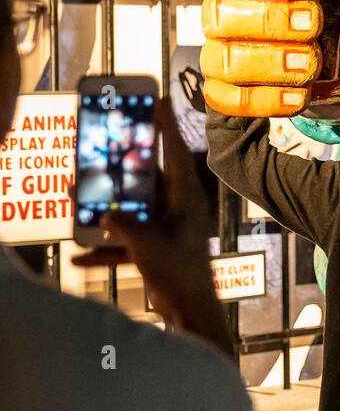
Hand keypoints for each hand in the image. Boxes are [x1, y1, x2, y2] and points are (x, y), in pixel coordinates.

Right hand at [71, 99, 230, 355]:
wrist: (191, 311)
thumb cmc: (179, 271)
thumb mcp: (146, 242)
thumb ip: (123, 224)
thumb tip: (105, 215)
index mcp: (184, 197)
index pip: (174, 151)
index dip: (165, 124)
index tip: (158, 99)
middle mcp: (176, 208)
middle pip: (146, 179)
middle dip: (121, 169)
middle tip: (103, 147)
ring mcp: (166, 228)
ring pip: (131, 210)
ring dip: (106, 209)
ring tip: (78, 200)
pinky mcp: (155, 250)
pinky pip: (125, 243)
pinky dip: (105, 249)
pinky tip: (79, 256)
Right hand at [200, 0, 339, 117]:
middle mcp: (230, 12)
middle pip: (218, 14)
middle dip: (269, 20)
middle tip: (313, 24)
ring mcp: (227, 53)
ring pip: (222, 59)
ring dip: (268, 63)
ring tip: (310, 65)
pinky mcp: (232, 91)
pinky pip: (226, 99)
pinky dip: (263, 100)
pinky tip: (298, 96)